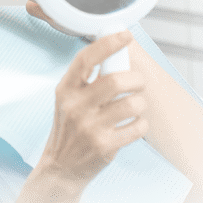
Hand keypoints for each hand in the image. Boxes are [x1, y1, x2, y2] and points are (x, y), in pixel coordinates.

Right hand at [38, 31, 148, 189]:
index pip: (86, 59)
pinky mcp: (105, 146)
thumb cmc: (69, 129)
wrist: (61, 168)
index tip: (125, 34)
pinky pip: (138, 126)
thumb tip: (116, 53)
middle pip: (117, 81)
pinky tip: (132, 125)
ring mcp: (90, 128)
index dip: (108, 43)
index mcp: (66, 90)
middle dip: (136, 79)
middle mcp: (75, 107)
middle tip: (137, 83)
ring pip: (132, 104)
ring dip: (141, 103)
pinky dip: (141, 124)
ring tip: (135, 106)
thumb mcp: (68, 100)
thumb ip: (87, 80)